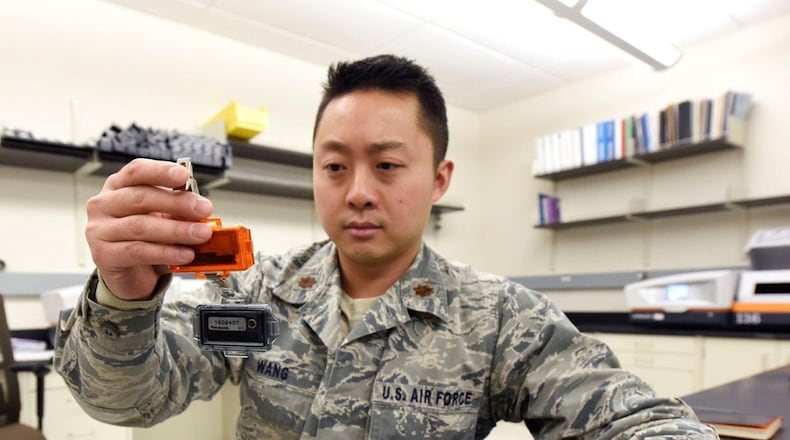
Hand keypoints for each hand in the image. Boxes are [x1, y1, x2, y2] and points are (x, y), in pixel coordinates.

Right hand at [85, 158, 214, 299]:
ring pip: (140, 226)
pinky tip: (186, 254)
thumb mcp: (161, 216)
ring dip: (176, 230)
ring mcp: (99, 230)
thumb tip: (199, 205)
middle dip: (177, 202)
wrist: (129, 273)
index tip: (184, 175)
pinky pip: (138, 251)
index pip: (137, 171)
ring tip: (201, 234)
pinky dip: (166, 253)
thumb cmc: (145, 237)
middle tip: (204, 208)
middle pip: (140, 197)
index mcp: (118, 186)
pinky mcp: (103, 255)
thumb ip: (175, 207)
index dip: (160, 171)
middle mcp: (104, 204)